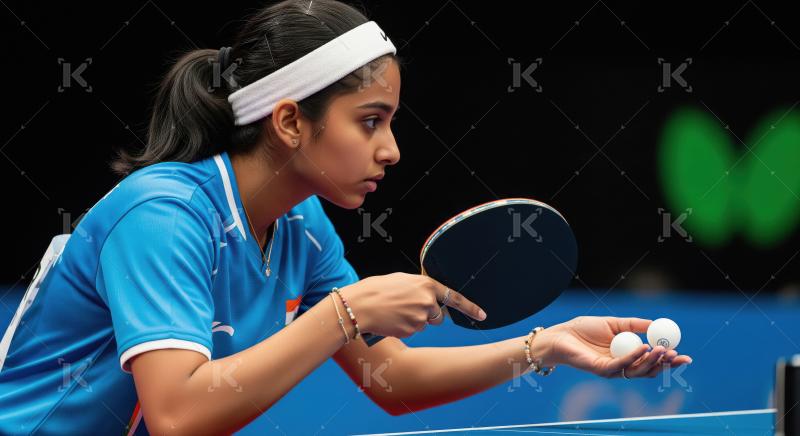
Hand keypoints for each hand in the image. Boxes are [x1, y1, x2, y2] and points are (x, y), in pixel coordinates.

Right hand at [339, 273, 486, 338]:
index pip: (454, 297)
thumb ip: (418, 286)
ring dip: (415, 321)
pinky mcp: (411, 331)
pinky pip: (413, 331)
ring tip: (395, 312)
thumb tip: (426, 295)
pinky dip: (404, 328)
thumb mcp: (401, 280)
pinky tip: (392, 320)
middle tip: (409, 308)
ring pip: (425, 324)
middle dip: (428, 314)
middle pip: (438, 315)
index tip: (483, 315)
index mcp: (426, 285)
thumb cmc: (376, 289)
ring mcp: (420, 318)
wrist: (359, 305)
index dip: (470, 307)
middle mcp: (427, 302)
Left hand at [539, 316, 692, 377]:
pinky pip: (621, 365)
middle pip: (649, 370)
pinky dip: (634, 357)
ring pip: (637, 370)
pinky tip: (644, 348)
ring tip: (663, 351)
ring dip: (652, 361)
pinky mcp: (601, 370)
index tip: (684, 354)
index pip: (651, 361)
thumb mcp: (614, 323)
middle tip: (679, 356)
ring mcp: (612, 370)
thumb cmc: (583, 329)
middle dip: (666, 365)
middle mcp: (621, 366)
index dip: (668, 360)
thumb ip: (633, 325)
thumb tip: (655, 324)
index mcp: (626, 356)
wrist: (560, 334)